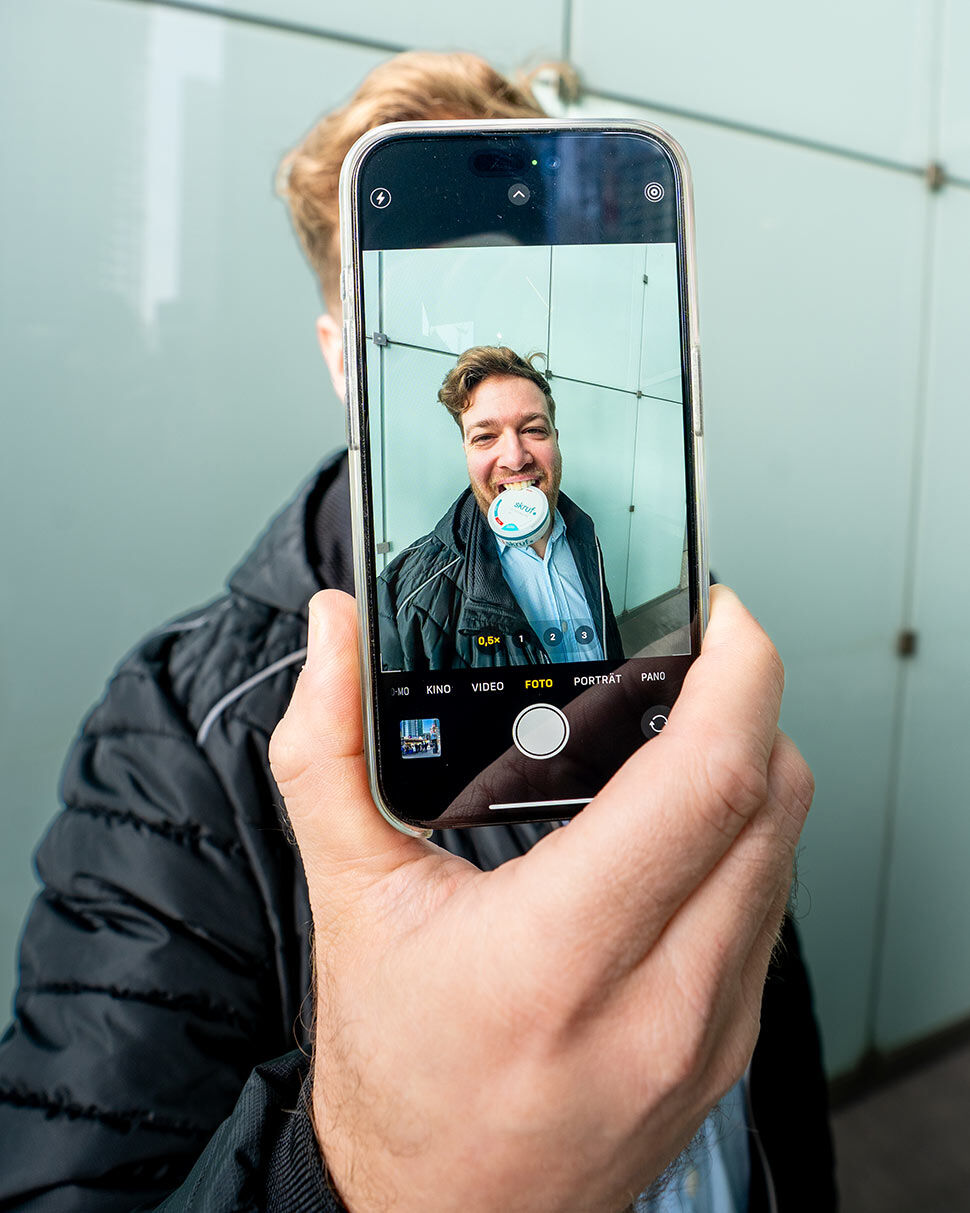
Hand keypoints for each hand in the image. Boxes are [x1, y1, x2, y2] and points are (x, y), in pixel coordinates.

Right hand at [269, 586, 812, 1212]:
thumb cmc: (396, 1080)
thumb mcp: (349, 904)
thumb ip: (330, 755)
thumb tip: (332, 643)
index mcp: (558, 954)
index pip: (705, 783)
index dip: (736, 677)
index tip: (720, 622)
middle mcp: (661, 1001)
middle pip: (770, 800)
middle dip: (747, 704)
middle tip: (695, 660)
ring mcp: (711, 1032)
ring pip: (784, 851)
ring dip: (748, 771)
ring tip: (682, 734)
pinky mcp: (730, 1048)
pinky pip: (772, 908)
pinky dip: (743, 841)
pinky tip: (678, 829)